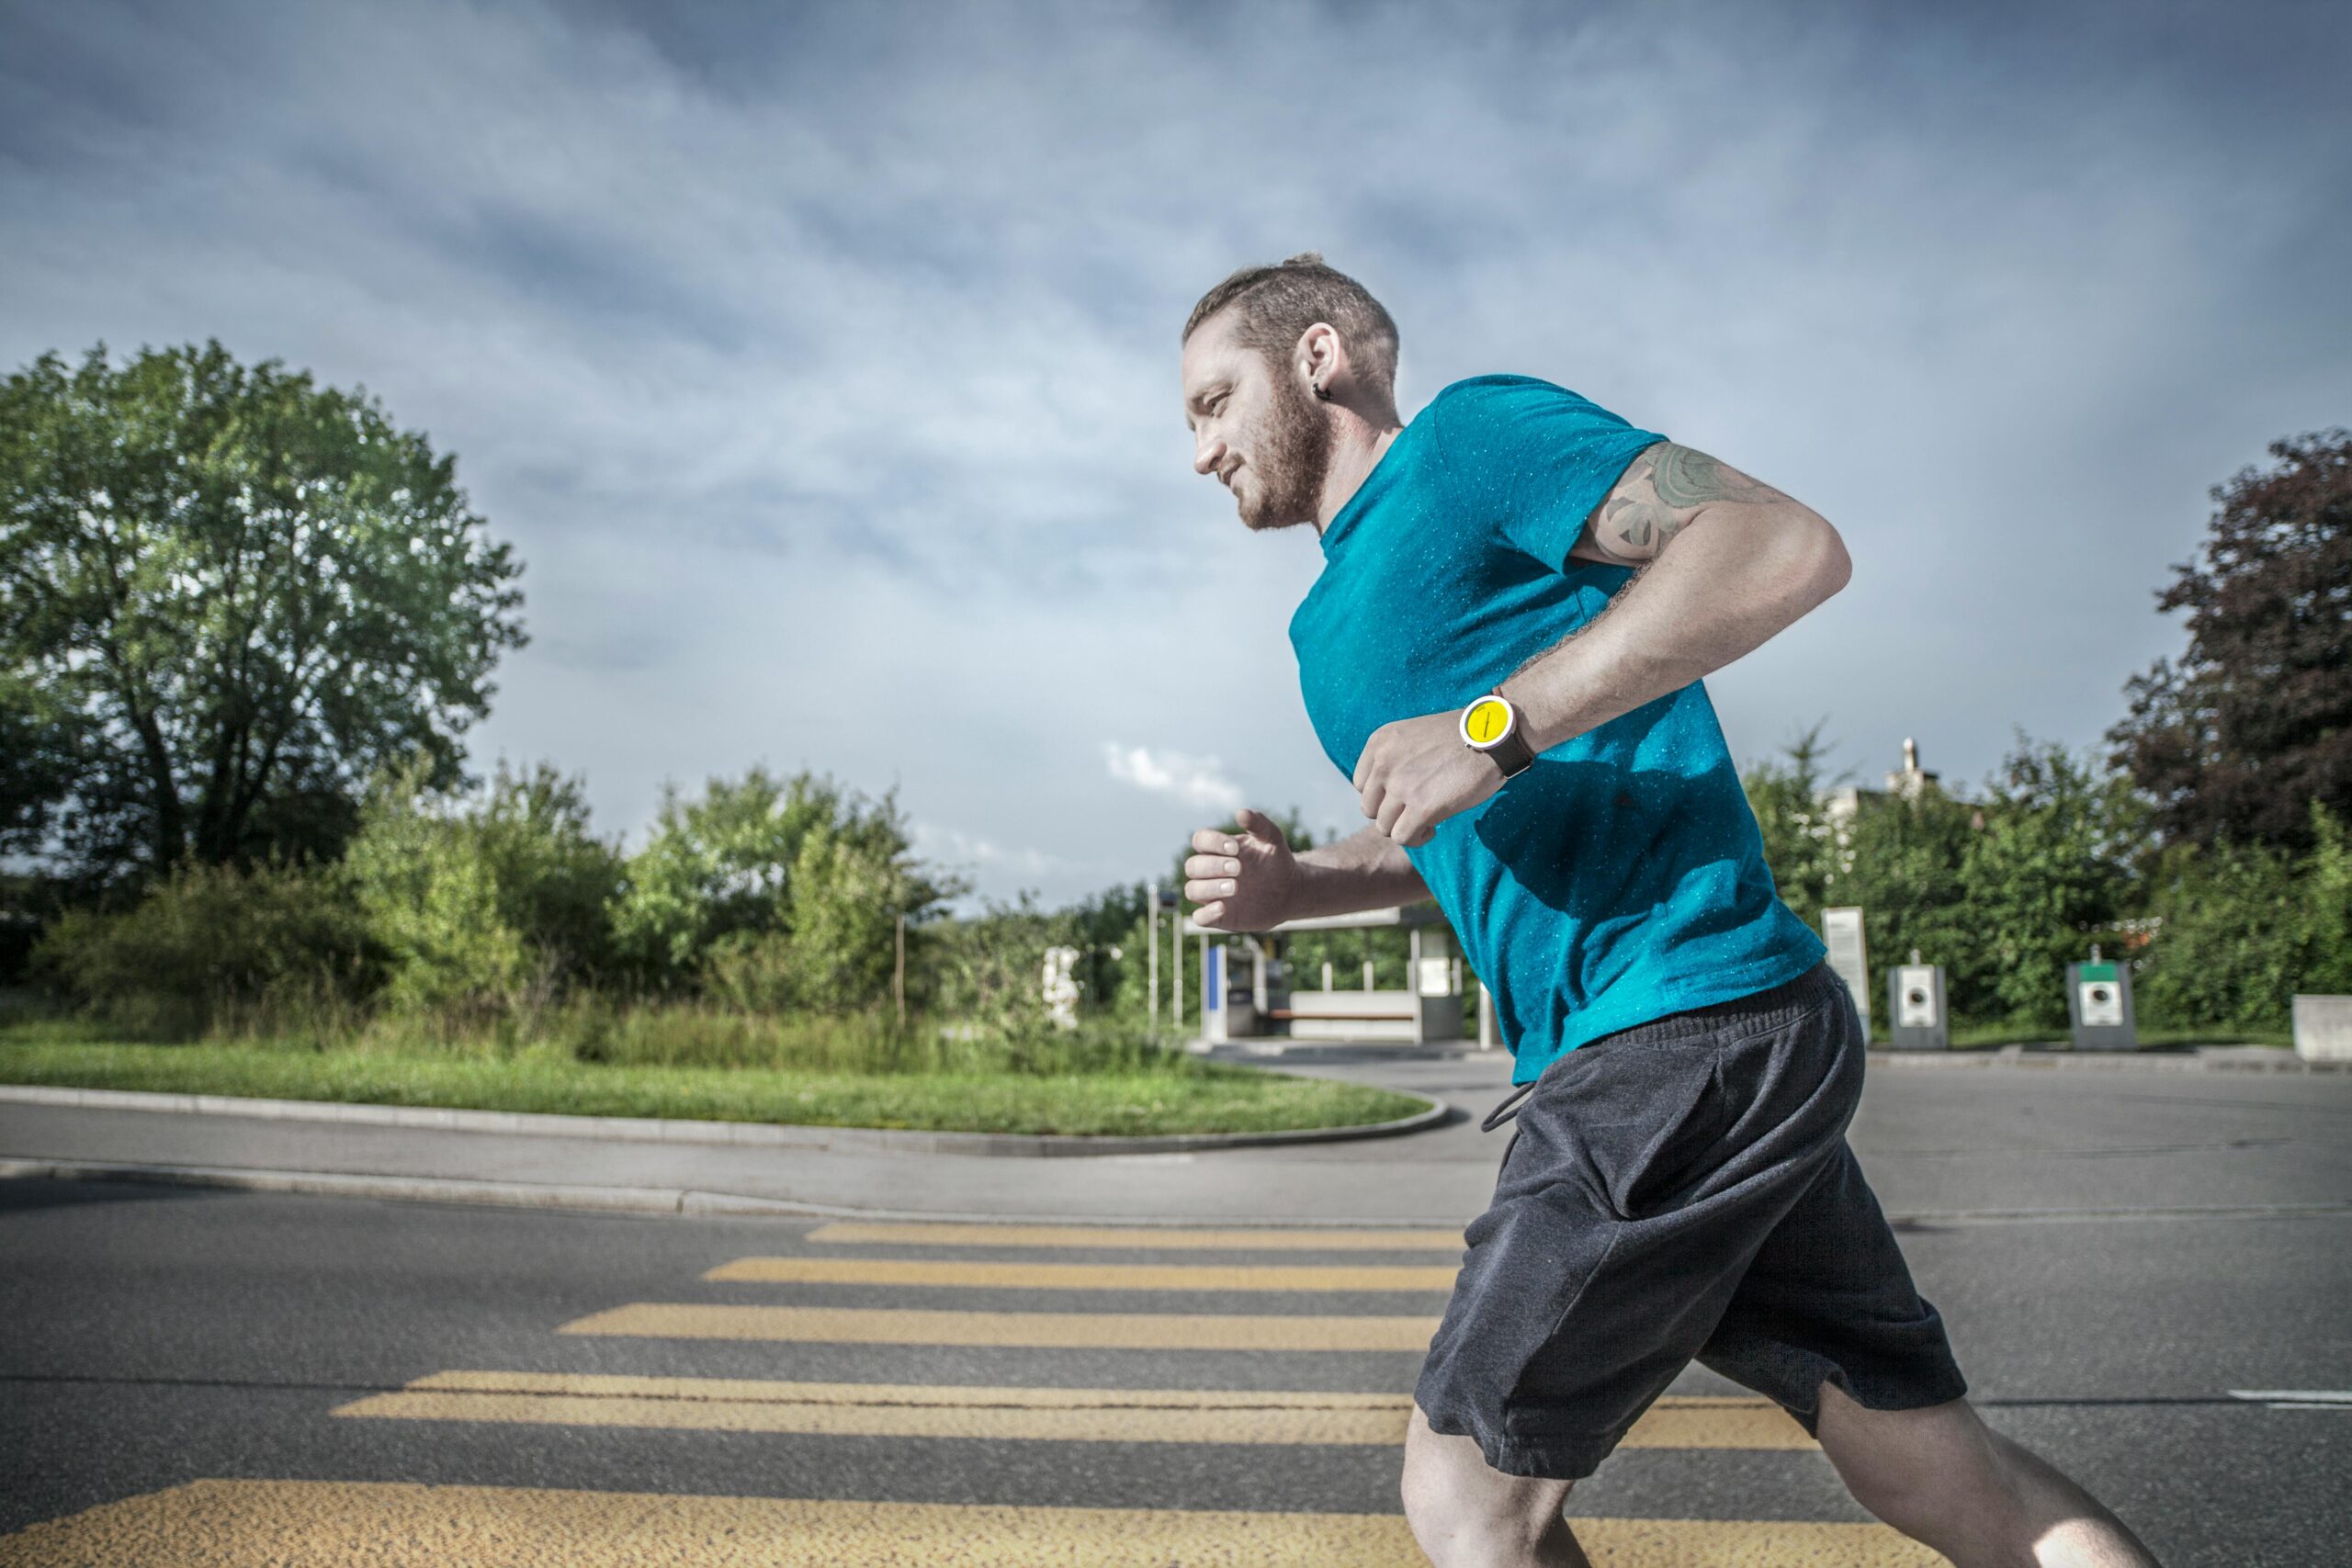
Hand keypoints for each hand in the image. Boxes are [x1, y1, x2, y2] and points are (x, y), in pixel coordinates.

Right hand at [1183, 807, 1298, 932]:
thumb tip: (1240, 813)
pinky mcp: (1219, 917)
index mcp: (1218, 849)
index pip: (1200, 840)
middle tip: (1238, 868)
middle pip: (1192, 866)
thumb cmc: (1276, 862)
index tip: (1235, 849)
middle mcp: (1210, 872)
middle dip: (1213, 866)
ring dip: (1209, 888)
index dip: (1212, 843)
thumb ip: (1259, 824)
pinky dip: (1206, 913)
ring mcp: (1212, 895)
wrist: (1290, 891)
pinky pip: (1199, 918)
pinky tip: (1223, 907)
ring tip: (1235, 887)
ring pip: (1192, 890)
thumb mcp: (1272, 839)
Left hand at [1353, 708, 1505, 846]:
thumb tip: (1385, 797)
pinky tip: (1433, 827)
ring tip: (1426, 820)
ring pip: (1384, 827)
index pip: (1361, 785)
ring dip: (1405, 828)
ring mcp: (1401, 785)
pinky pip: (1403, 837)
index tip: (1405, 796)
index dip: (1383, 796)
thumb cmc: (1461, 737)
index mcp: (1379, 743)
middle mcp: (1384, 763)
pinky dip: (1416, 838)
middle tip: (1415, 811)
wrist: (1494, 735)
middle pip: (1369, 808)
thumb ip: (1394, 760)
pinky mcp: (1422, 807)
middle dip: (1391, 814)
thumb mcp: (1414, 737)